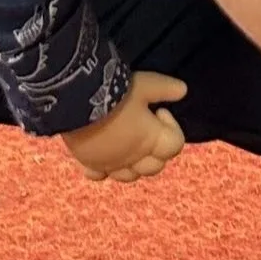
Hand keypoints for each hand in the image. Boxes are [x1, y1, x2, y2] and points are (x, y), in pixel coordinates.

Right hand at [60, 71, 186, 182]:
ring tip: (126, 141)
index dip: (173, 127)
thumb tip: (183, 90)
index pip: (175, 145)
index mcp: (151, 140)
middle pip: (155, 166)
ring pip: (129, 176)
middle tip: (146, 127)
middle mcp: (134, 159)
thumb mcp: (145, 84)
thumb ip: (165, 88)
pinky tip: (101, 153)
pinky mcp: (89, 164)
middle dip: (156, 150)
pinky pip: (99, 174)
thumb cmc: (116, 93)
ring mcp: (111, 165)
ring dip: (133, 163)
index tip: (159, 110)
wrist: (76, 101)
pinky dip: (103, 168)